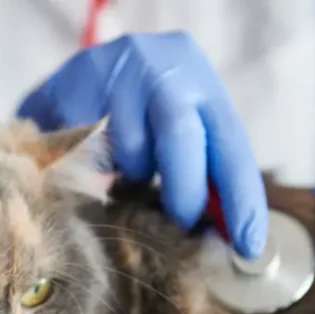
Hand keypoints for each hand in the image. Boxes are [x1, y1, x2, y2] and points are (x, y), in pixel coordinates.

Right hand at [17, 32, 267, 259]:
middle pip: (180, 135)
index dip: (241, 198)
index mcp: (198, 77)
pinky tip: (90, 166)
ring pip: (128, 148)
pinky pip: (84, 151)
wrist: (81, 76)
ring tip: (122, 176)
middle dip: (184, 192)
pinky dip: (92, 172)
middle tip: (180, 225)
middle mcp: (158, 66)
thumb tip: (223, 231)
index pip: (229, 141)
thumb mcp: (181, 128)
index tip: (247, 245)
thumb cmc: (142, 113)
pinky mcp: (67, 87)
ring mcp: (110, 71)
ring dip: (132, 177)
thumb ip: (203, 169)